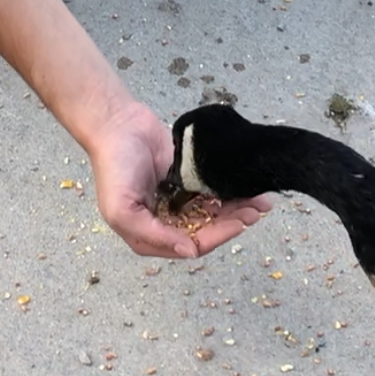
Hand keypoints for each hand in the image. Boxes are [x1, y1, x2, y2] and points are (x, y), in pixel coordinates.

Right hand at [82, 104, 270, 261]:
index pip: (191, 244)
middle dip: (232, 223)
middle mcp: (166, 222)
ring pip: (214, 212)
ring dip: (236, 210)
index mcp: (149, 236)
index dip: (217, 237)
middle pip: (207, 230)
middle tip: (254, 212)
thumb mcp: (122, 210)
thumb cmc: (114, 167)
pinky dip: (230, 192)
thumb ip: (154, 235)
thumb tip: (189, 252)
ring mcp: (178, 199)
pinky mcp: (187, 179)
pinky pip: (212, 190)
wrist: (118, 123)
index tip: (238, 224)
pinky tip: (248, 190)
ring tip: (259, 203)